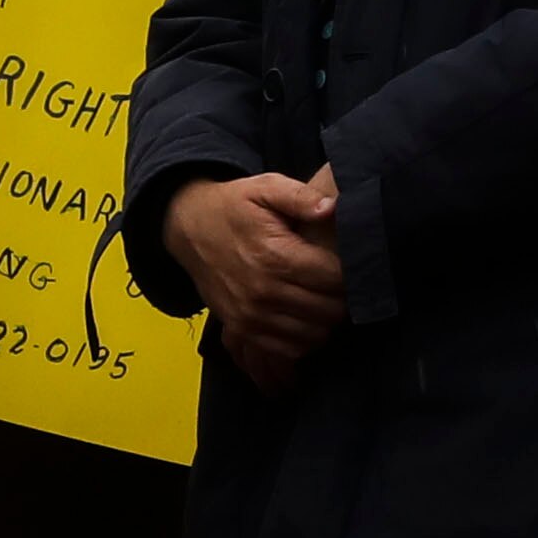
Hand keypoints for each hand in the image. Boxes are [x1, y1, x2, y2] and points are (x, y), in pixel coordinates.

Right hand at [164, 171, 344, 392]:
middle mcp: (264, 291)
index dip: (350, 272)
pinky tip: (304, 317)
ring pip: (313, 335)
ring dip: (325, 320)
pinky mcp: (241, 329)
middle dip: (341, 298)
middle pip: (328, 311)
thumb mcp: (265, 188)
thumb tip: (332, 208)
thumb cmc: (234, 207)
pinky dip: (303, 338)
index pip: (335, 279)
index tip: (349, 263)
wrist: (188, 228)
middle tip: (338, 283)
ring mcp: (251, 315)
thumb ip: (301, 197)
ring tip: (323, 299)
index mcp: (275, 255)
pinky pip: (288, 349)